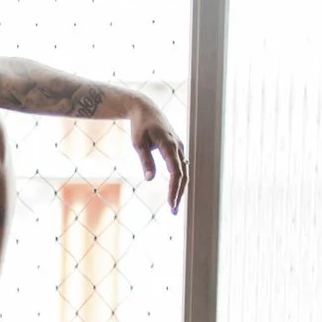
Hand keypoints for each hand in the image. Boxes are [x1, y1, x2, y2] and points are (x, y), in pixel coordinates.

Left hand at [129, 97, 188, 214]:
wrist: (145, 109)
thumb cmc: (140, 126)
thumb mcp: (138, 143)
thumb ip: (145, 161)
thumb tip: (150, 179)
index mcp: (169, 145)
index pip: (176, 172)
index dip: (174, 189)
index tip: (170, 204)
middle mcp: (178, 147)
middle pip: (183, 175)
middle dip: (178, 194)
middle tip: (173, 212)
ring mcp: (179, 147)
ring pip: (184, 171)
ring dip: (180, 188)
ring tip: (173, 204)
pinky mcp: (177, 148)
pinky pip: (181, 166)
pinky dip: (180, 180)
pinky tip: (175, 190)